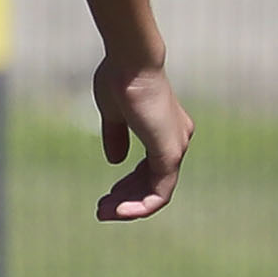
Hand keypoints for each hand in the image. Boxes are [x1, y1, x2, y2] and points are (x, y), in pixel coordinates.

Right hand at [92, 59, 190, 220]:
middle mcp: (177, 140)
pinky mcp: (170, 154)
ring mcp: (176, 148)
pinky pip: (160, 193)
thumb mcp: (113, 113)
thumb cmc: (120, 79)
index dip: (128, 185)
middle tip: (101, 209)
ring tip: (104, 213)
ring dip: (130, 207)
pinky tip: (119, 212)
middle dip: (126, 198)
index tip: (107, 195)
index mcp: (165, 130)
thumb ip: (116, 136)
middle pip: (152, 183)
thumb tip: (115, 161)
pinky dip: (140, 206)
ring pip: (156, 191)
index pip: (150, 169)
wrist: (130, 63)